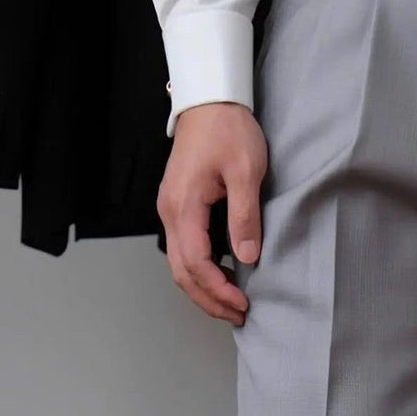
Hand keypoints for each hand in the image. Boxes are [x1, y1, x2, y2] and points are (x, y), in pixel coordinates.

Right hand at [157, 102, 268, 323]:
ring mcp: (170, 210)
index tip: (243, 303)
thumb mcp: (246, 171)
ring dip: (202, 289)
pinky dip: (199, 271)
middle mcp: (169, 212)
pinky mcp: (177, 206)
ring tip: (231, 304)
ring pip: (179, 264)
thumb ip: (244, 216)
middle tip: (238, 315)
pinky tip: (221, 276)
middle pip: (181, 272)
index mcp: (183, 206)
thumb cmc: (228, 129)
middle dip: (208, 300)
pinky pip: (183, 249)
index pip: (196, 263)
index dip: (219, 289)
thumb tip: (246, 256)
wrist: (209, 100)